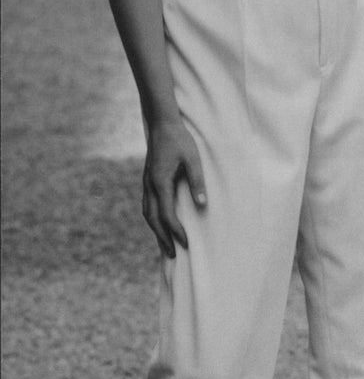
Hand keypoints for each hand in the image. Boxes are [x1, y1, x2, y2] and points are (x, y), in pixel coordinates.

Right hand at [142, 118, 206, 256]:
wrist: (162, 123)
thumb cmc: (180, 140)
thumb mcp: (193, 159)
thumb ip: (197, 182)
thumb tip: (203, 205)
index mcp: (160, 181)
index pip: (167, 214)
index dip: (176, 231)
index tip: (187, 243)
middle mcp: (150, 185)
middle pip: (153, 219)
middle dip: (163, 238)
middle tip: (172, 255)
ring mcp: (146, 183)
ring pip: (148, 213)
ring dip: (156, 231)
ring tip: (165, 245)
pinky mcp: (148, 180)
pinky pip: (148, 205)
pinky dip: (153, 219)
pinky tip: (160, 226)